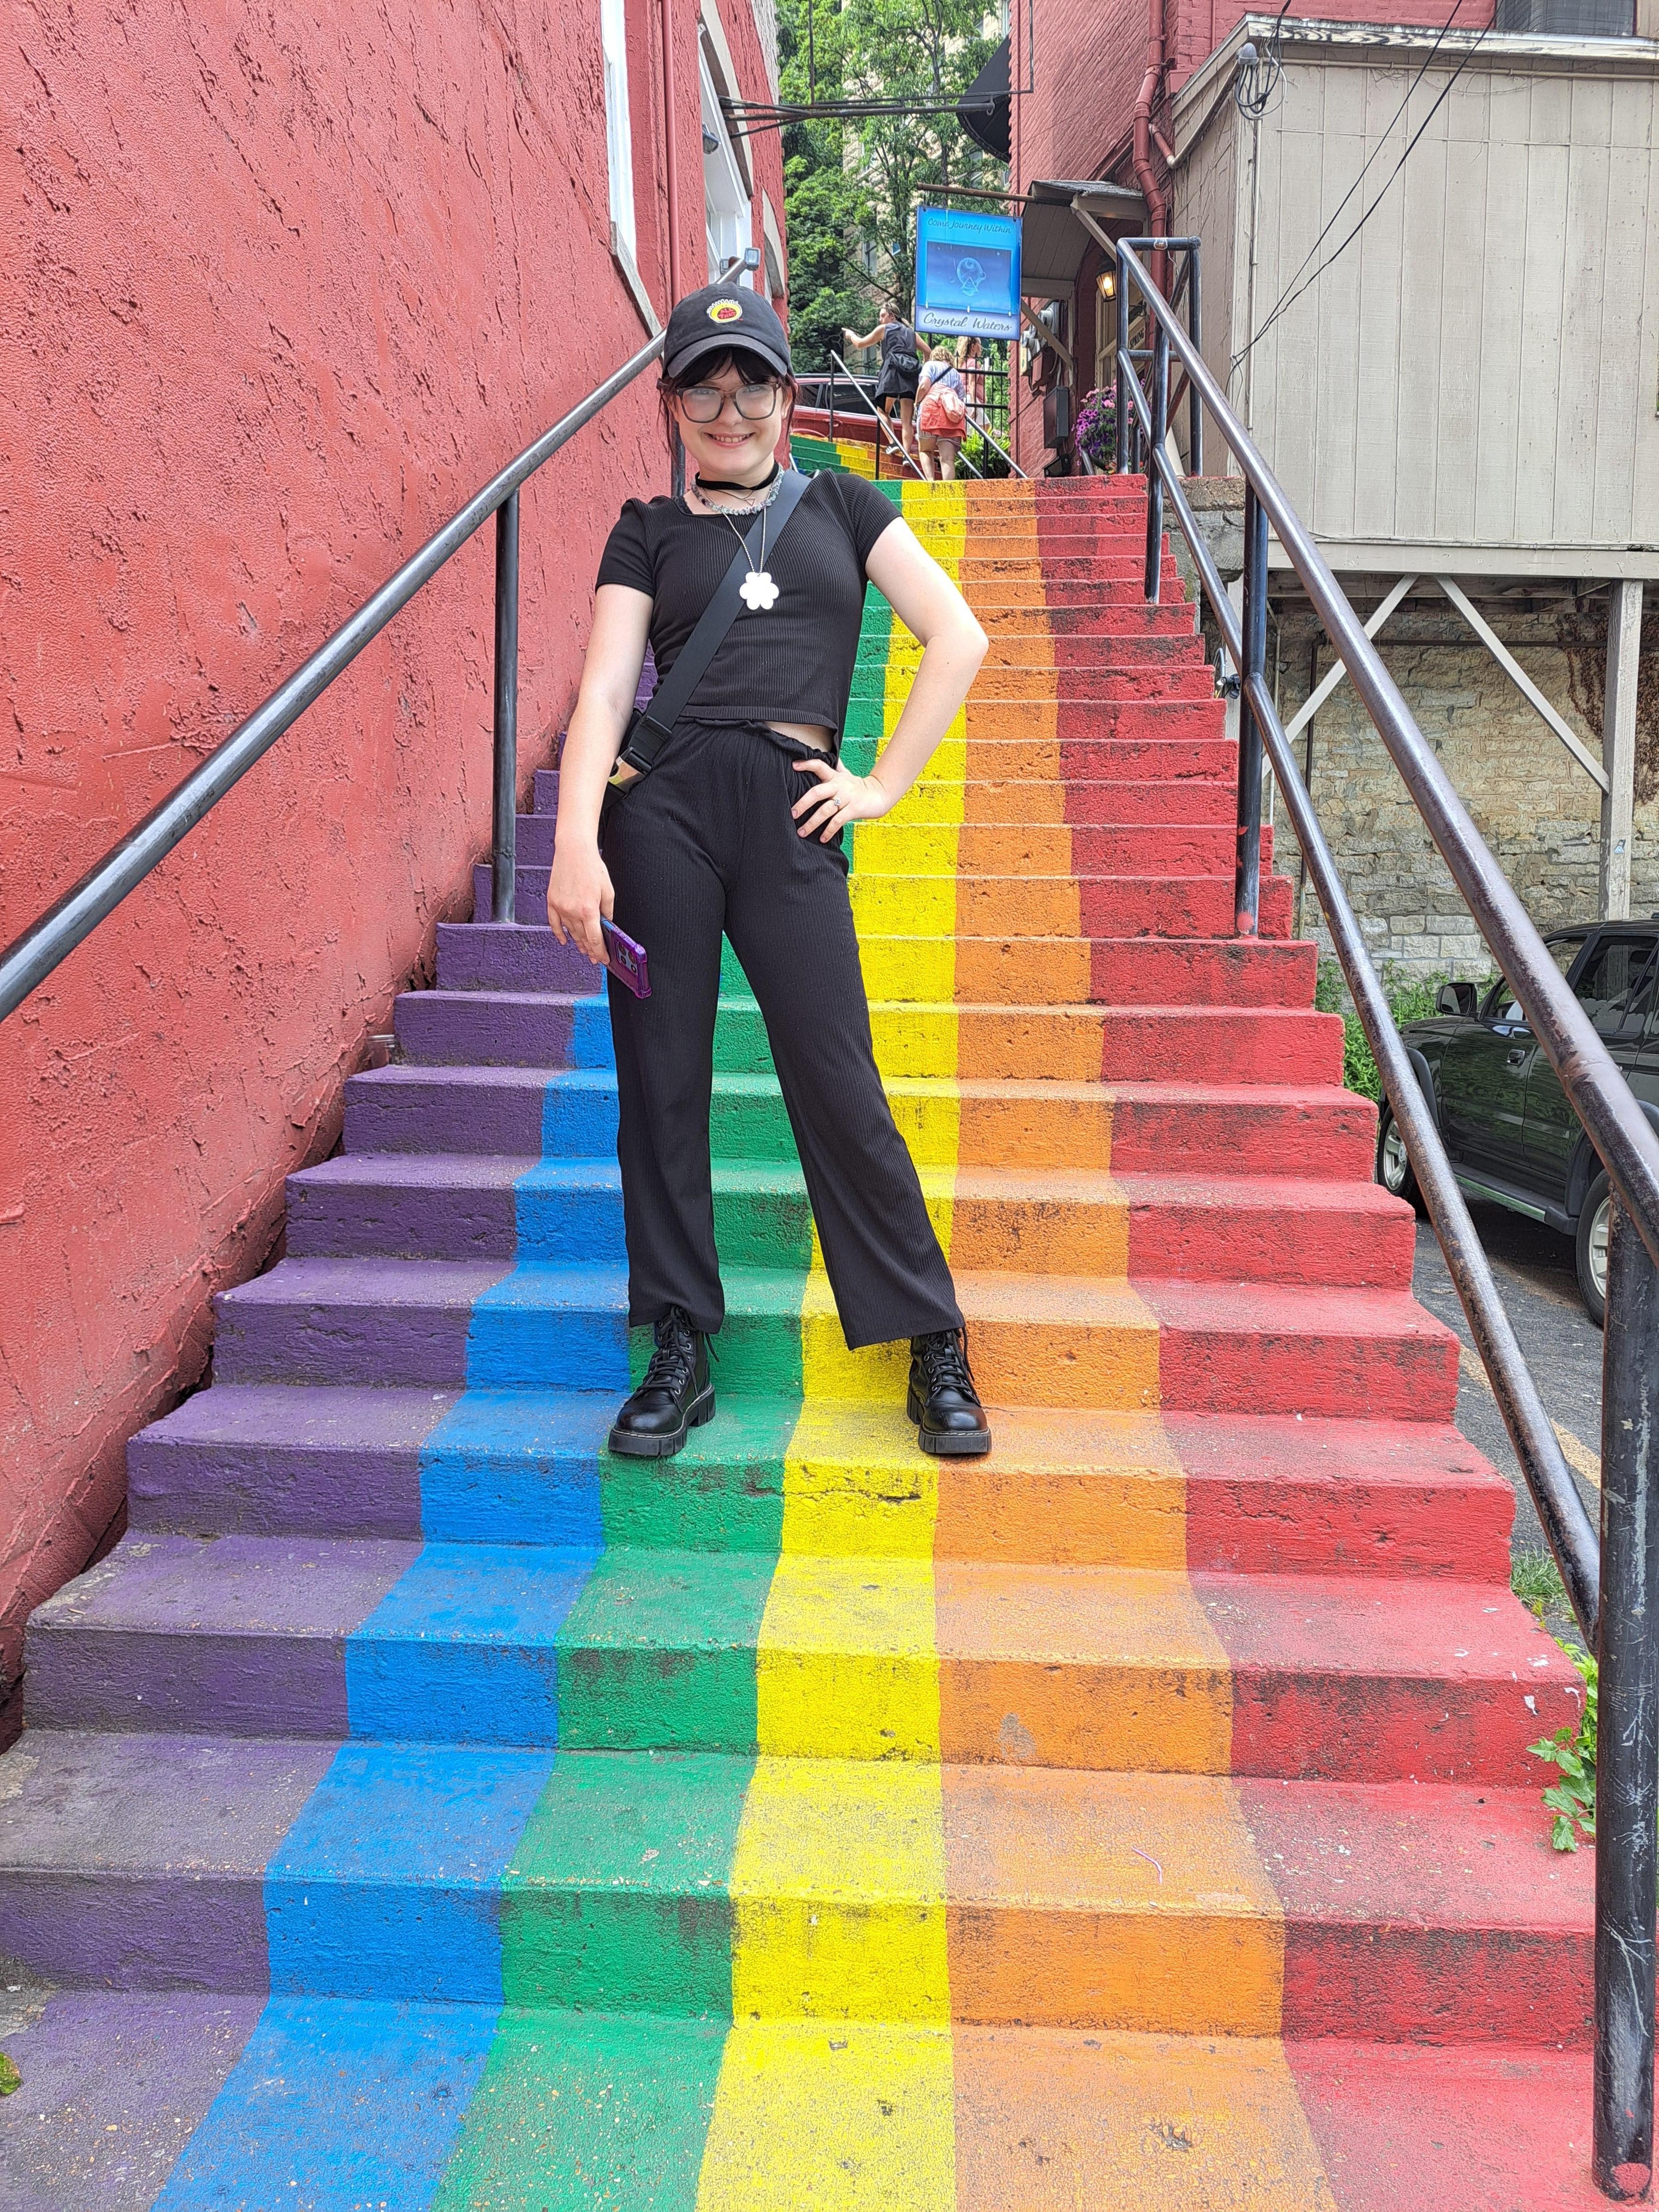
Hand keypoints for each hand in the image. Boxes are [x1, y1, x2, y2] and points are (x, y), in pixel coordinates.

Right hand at [546, 838, 614, 963]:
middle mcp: (573, 911)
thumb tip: (607, 925)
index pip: (595, 939)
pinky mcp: (552, 901)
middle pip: (582, 938)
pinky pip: (554, 923)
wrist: (574, 851)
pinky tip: (565, 941)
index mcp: (589, 909)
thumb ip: (608, 911)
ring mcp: (560, 907)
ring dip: (578, 943)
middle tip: (595, 958)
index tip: (604, 959)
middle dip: (590, 950)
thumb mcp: (608, 890)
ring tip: (584, 950)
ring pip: (570, 932)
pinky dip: (559, 934)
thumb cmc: (591, 867)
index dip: (600, 952)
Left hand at [791, 757, 894, 841]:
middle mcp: (839, 786)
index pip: (819, 766)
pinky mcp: (853, 809)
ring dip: (812, 823)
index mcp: (835, 777)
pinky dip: (829, 831)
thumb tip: (831, 755)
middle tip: (793, 814)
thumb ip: (837, 767)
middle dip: (803, 803)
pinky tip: (822, 839)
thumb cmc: (859, 786)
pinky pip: (837, 821)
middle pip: (817, 792)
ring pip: (825, 810)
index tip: (794, 766)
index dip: (807, 764)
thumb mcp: (847, 775)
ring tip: (802, 832)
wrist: (880, 795)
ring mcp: (846, 798)